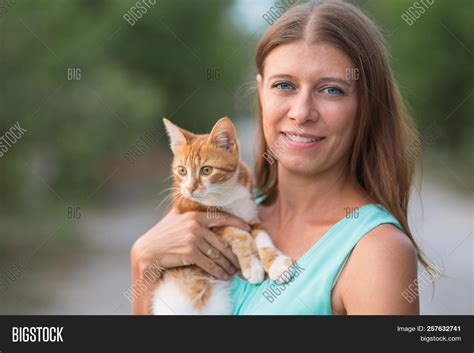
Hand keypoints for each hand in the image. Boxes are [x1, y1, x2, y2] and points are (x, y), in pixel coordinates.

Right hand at [131, 208, 249, 279]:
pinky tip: (224, 276)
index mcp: (196, 215)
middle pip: (222, 242)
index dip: (237, 223)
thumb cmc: (163, 233)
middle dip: (234, 254)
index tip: (248, 229)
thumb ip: (190, 211)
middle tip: (241, 261)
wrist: (148, 249)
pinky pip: (210, 264)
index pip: (222, 217)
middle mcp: (196, 226)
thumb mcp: (176, 216)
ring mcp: (193, 240)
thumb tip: (203, 204)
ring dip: (228, 265)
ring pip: (218, 255)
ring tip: (235, 271)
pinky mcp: (190, 253)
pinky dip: (219, 272)